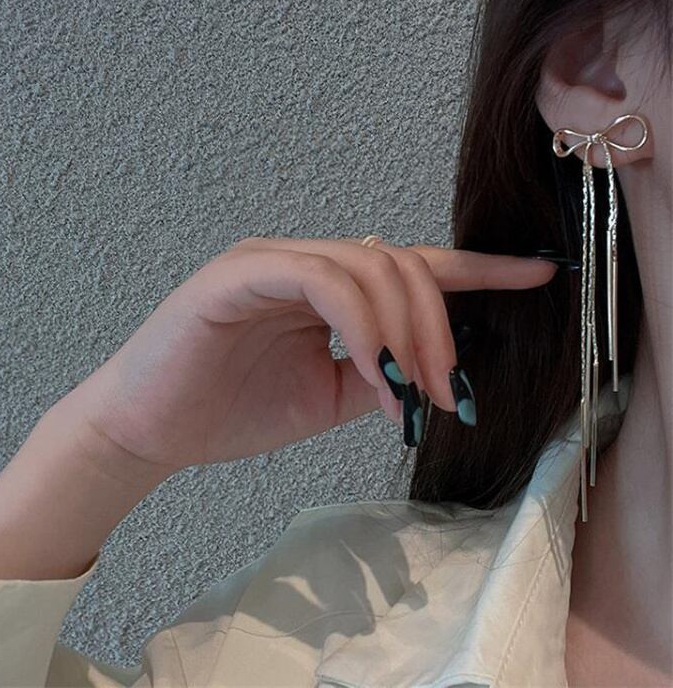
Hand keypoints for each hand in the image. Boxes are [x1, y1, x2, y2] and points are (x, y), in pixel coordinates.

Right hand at [64, 236, 556, 472]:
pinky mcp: (241, 272)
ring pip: (372, 266)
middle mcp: (305, 260)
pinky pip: (324, 280)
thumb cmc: (228, 409)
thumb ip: (376, 374)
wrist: (150, 429)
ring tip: (413, 394)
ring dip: (407, 333)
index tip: (538, 274)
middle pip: (403, 265)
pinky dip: (362, 326)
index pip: (411, 266)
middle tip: (447, 395)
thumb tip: (430, 372)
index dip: (478, 269)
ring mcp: (273, 259)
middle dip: (439, 330)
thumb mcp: (325, 398)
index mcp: (325, 287)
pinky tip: (373, 372)